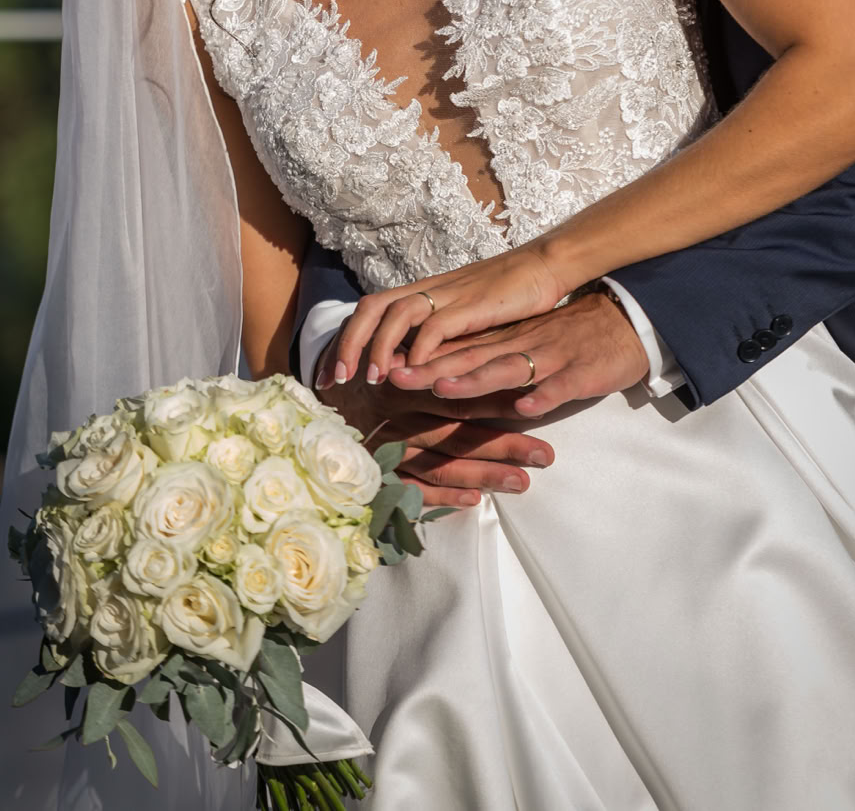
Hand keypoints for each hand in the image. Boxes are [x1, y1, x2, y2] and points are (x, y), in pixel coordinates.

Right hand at [314, 347, 554, 509]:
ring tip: (524, 482)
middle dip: (503, 443)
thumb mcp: (389, 354)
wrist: (306, 403)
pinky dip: (440, 498)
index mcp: (403, 381)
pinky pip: (409, 490)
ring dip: (482, 474)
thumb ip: (428, 358)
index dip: (499, 398)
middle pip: (457, 430)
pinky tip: (475, 503)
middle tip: (547, 455)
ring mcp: (383, 450)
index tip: (538, 404)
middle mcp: (395, 415)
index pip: (458, 392)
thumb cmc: (362, 372)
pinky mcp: (372, 476)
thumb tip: (483, 350)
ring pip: (439, 463)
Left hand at [333, 243, 568, 383]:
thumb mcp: (460, 315)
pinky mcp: (474, 305)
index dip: (343, 340)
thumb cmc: (504, 297)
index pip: (367, 310)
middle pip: (371, 308)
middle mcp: (428, 289)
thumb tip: (404, 361)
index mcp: (421, 291)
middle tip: (336, 381)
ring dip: (380, 348)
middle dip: (348, 344)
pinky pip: (437, 324)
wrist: (542, 267)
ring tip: (373, 381)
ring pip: (398, 315)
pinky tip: (416, 372)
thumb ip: (433, 333)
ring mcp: (449, 295)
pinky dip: (421, 349)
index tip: (328, 375)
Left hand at [388, 292, 650, 417]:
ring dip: (476, 378)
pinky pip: (560, 384)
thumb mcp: (521, 345)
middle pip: (468, 357)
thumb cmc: (568, 339)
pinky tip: (527, 405)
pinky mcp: (581, 371)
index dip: (417, 360)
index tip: (379, 369)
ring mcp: (549, 358)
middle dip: (429, 370)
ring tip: (445, 387)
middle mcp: (519, 347)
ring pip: (508, 367)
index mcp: (502, 343)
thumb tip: (443, 376)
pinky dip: (543, 394)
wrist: (622, 323)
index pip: (452, 351)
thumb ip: (487, 359)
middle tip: (391, 377)